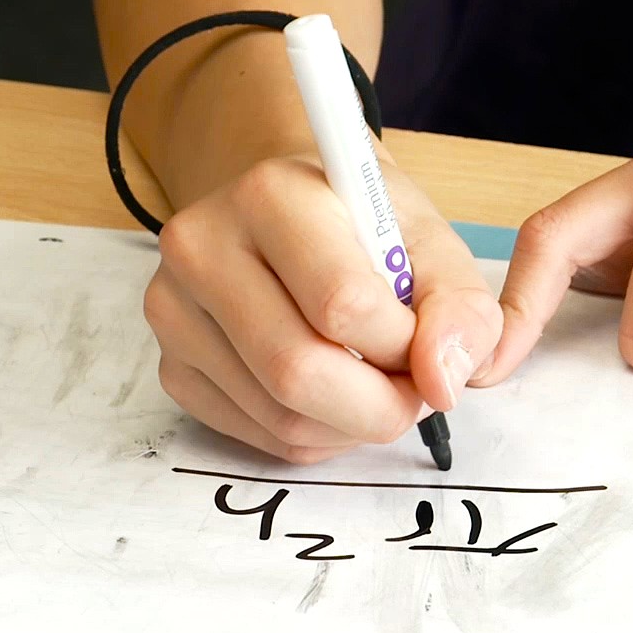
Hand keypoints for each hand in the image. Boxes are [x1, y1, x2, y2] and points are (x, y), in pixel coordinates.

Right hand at [146, 153, 502, 462]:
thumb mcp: (427, 238)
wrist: (288, 210)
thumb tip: (444, 381)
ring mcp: (174, 312)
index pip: (343, 305)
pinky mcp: (173, 367)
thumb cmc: (359, 221)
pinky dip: (317, 435)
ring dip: (354, 425)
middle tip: (415, 390)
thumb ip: (459, 305)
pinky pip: (260, 437)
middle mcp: (202, 248)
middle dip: (381, 404)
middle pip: (299, 372)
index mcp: (269, 196)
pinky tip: (334, 393)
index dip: (405, 345)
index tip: (427, 339)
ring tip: (377, 383)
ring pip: (282, 419)